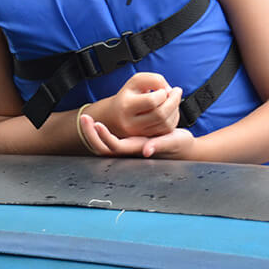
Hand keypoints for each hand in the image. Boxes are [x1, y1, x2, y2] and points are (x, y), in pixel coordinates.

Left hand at [81, 115, 195, 158]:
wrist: (184, 146)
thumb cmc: (180, 145)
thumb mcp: (173, 142)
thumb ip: (160, 145)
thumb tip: (146, 150)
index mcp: (138, 149)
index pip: (114, 147)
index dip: (104, 137)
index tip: (97, 124)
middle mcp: (130, 150)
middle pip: (102, 148)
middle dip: (90, 135)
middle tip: (84, 118)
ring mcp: (128, 146)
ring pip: (103, 144)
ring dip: (92, 132)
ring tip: (87, 118)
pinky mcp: (129, 140)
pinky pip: (109, 138)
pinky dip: (101, 131)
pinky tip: (98, 119)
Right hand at [108, 72, 182, 137]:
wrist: (113, 116)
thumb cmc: (127, 96)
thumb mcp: (136, 81)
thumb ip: (154, 80)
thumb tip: (169, 90)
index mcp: (126, 106)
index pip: (151, 101)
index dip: (162, 93)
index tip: (162, 89)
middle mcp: (131, 123)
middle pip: (161, 114)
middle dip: (174, 101)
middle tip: (177, 91)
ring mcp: (139, 134)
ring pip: (166, 124)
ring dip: (175, 109)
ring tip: (173, 100)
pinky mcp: (147, 138)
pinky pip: (166, 130)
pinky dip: (173, 118)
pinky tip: (170, 110)